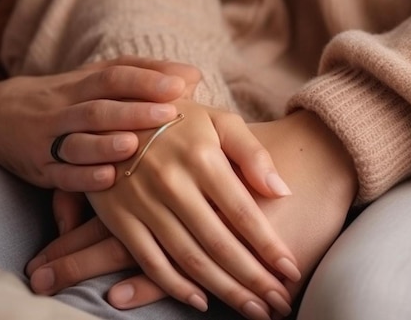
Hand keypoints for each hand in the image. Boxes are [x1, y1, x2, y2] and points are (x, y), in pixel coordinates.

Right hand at [0, 56, 199, 190]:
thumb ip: (143, 74)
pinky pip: (59, 176)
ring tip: (133, 146)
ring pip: (75, 143)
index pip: (113, 77)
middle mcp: (63, 110)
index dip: (144, 81)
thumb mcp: (96, 78)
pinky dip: (82, 178)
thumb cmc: (68, 97)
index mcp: (81, 84)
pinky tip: (107, 179)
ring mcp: (47, 141)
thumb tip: (193, 75)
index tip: (178, 87)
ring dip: (104, 145)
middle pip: (97, 109)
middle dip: (133, 112)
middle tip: (168, 115)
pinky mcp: (39, 171)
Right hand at [27, 110, 356, 318]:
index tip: (292, 272)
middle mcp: (173, 182)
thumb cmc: (181, 119)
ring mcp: (142, 202)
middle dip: (253, 279)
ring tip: (252, 310)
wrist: (118, 110)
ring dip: (223, 289)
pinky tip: (200, 301)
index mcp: (202, 157)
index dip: (269, 247)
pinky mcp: (118, 216)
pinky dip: (175, 286)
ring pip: (189, 257)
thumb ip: (252, 154)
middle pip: (220, 243)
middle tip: (278, 305)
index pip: (243, 212)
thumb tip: (282, 191)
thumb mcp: (220, 121)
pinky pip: (149, 259)